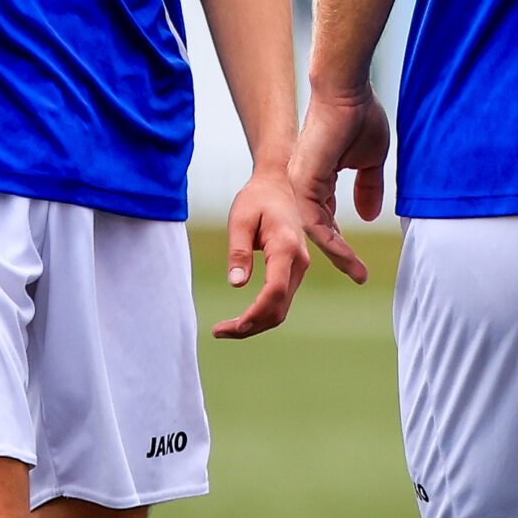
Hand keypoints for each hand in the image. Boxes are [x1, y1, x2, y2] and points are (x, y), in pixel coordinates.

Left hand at [214, 159, 312, 339]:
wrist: (278, 185)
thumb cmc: (256, 199)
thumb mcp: (240, 219)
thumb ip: (238, 251)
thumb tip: (236, 284)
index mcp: (286, 247)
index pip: (275, 290)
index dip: (255, 313)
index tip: (233, 325)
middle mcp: (298, 262)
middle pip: (279, 307)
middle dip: (250, 326)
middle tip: (218, 331)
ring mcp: (299, 268)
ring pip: (281, 309)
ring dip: (255, 324)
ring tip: (224, 329)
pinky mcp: (293, 272)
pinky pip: (280, 301)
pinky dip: (261, 314)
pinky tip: (241, 318)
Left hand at [289, 86, 391, 283]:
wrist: (347, 90)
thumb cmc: (359, 115)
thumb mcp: (370, 159)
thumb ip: (369, 187)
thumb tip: (369, 216)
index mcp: (319, 177)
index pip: (328, 217)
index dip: (343, 238)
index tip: (359, 259)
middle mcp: (305, 183)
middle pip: (319, 228)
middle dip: (339, 253)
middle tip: (358, 274)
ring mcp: (301, 183)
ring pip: (316, 229)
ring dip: (338, 252)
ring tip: (357, 271)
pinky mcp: (303, 181)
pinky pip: (314, 221)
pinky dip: (331, 240)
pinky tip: (346, 254)